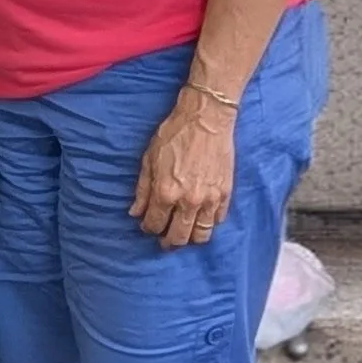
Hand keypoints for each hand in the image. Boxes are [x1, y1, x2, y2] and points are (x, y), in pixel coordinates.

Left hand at [132, 90, 236, 247]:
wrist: (206, 120)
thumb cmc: (174, 135)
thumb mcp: (149, 159)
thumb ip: (142, 189)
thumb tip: (135, 212)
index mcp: (166, 192)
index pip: (155, 224)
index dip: (148, 229)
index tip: (147, 227)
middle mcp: (188, 201)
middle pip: (179, 237)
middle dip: (169, 242)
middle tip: (165, 241)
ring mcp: (210, 200)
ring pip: (201, 235)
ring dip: (191, 239)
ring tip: (184, 235)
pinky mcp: (226, 194)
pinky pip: (218, 220)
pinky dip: (209, 224)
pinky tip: (200, 219)